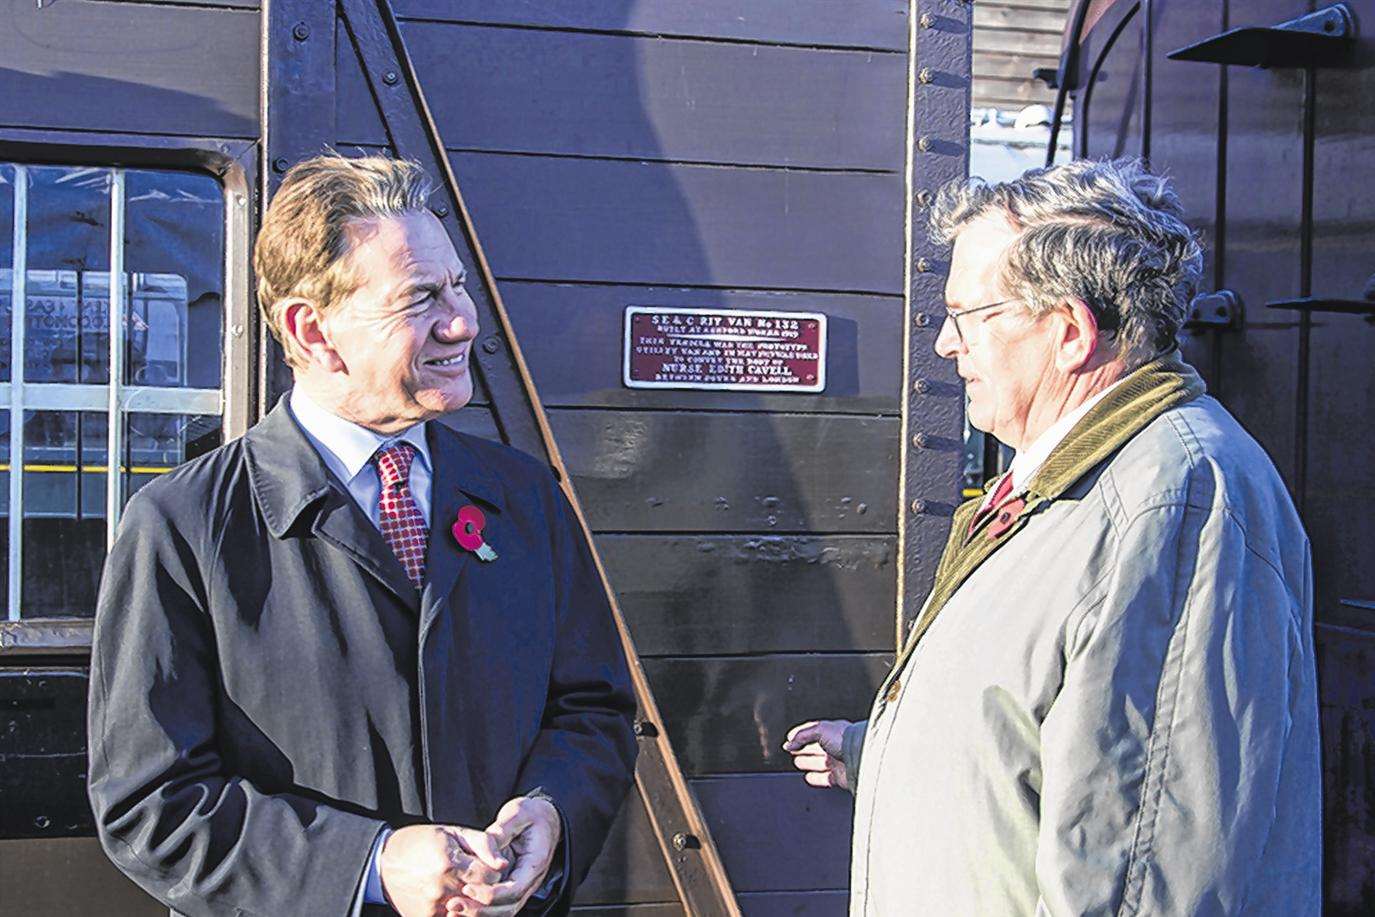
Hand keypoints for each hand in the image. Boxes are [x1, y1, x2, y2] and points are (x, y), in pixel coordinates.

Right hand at [380, 823, 507, 916]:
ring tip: (466, 886)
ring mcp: (432, 907)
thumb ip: (483, 844)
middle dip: (487, 887)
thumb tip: (503, 863)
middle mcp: (441, 888)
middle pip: (483, 896)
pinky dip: (459, 912)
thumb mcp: (453, 832)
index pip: (491, 876)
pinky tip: (455, 897)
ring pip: (470, 911)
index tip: (488, 866)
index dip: (495, 870)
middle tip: (479, 877)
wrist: (384, 862)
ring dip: (474, 901)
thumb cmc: (421, 842)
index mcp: (449, 863)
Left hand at [447, 796, 561, 915]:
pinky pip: (499, 906)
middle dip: (480, 910)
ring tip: (453, 911)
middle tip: (454, 905)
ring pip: (504, 911)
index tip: (467, 888)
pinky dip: (481, 911)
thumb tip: (489, 851)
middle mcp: (531, 880)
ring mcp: (522, 885)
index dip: (490, 894)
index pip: (514, 889)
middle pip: (508, 906)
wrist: (545, 818)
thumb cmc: (532, 814)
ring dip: (479, 914)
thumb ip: (502, 830)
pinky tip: (462, 909)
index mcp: (534, 862)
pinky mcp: (512, 886)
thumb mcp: (518, 813)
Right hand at [783, 719, 851, 789]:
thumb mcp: (820, 730)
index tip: (789, 739)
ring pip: (819, 763)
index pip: (814, 732)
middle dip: (803, 748)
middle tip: (792, 750)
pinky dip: (816, 778)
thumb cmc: (846, 739)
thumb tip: (789, 743)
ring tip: (798, 762)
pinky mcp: (840, 777)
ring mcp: (838, 762)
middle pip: (815, 748)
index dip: (801, 735)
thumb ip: (802, 736)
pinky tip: (809, 777)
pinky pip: (825, 778)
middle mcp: (836, 746)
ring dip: (808, 762)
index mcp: (833, 731)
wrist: (861, 756)